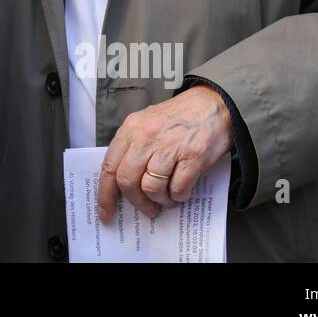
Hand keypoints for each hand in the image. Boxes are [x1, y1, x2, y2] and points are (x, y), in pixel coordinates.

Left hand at [97, 84, 231, 222]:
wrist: (212, 104)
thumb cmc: (179, 117)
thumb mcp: (146, 122)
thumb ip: (132, 147)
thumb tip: (124, 183)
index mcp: (131, 128)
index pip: (109, 166)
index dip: (105, 194)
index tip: (106, 212)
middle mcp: (146, 136)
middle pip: (127, 180)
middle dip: (136, 201)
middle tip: (146, 208)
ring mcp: (170, 146)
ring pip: (151, 187)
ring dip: (160, 200)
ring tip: (167, 198)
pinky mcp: (192, 156)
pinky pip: (178, 188)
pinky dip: (178, 197)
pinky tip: (182, 191)